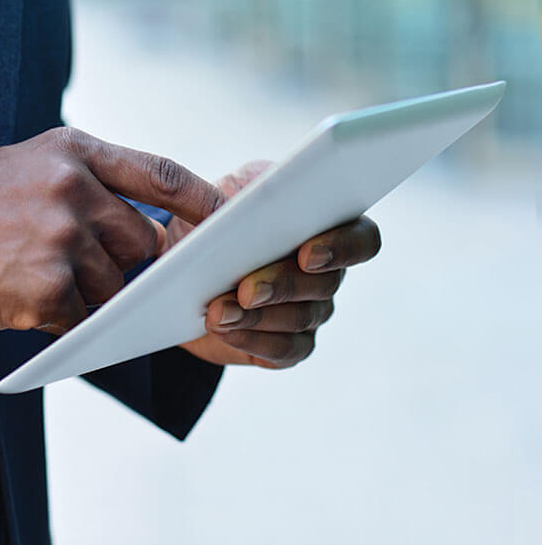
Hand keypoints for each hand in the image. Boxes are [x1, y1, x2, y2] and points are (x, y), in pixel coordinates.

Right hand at [0, 127, 223, 331]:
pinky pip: (85, 314)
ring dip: (91, 292)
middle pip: (142, 241)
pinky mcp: (48, 288)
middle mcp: (72, 188)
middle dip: (124, 260)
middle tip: (85, 262)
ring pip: (116, 284)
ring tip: (42, 276)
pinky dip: (66, 317)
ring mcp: (61, 238)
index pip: (160, 174)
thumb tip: (150, 222)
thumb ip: (92, 180)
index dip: (201, 199)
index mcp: (74, 150)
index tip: (228, 219)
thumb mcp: (32, 165)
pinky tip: (30, 300)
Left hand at [169, 161, 381, 368]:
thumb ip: (238, 196)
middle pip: (325, 284)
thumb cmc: (213, 217)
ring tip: (218, 311)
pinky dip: (250, 340)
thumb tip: (234, 210)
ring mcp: (312, 311)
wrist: (184, 264)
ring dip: (257, 316)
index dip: (342, 248)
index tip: (307, 255)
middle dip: (283, 286)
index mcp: (324, 225)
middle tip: (247, 290)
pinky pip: (283, 350)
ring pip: (300, 318)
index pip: (361, 238)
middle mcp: (327, 271)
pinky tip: (224, 329)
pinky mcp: (289, 344)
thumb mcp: (221, 194)